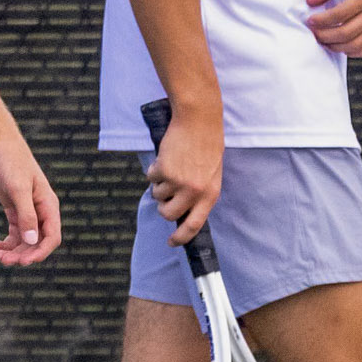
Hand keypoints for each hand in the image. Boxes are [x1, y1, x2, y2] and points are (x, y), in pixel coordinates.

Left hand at [0, 131, 61, 264]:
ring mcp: (27, 210)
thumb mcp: (17, 189)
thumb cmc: (10, 161)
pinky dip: (6, 242)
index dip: (40, 252)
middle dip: (23, 254)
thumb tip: (33, 241)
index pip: (52, 237)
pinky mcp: (13, 208)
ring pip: (25, 239)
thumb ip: (26, 215)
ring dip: (13, 251)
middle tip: (3, 261)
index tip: (24, 262)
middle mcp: (40, 210)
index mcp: (48, 205)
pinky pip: (14, 232)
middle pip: (37, 242)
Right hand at [147, 104, 223, 245]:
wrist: (199, 119)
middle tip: (163, 195)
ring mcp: (178, 182)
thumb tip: (182, 210)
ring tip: (170, 166)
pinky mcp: (164, 170)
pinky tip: (165, 156)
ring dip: (159, 184)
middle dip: (162, 206)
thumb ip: (200, 192)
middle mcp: (194, 191)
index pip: (194, 224)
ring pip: (157, 195)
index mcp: (210, 193)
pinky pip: (150, 178)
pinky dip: (153, 169)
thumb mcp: (211, 172)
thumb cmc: (207, 144)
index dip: (181, 237)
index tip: (172, 242)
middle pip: (168, 214)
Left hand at [306, 0, 361, 57]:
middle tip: (313, 32)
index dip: (321, 20)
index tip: (310, 20)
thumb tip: (310, 2)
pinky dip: (350, 51)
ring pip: (355, 46)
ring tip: (323, 39)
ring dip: (335, 46)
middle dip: (324, 36)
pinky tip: (339, 43)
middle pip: (346, 33)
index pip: (339, 15)